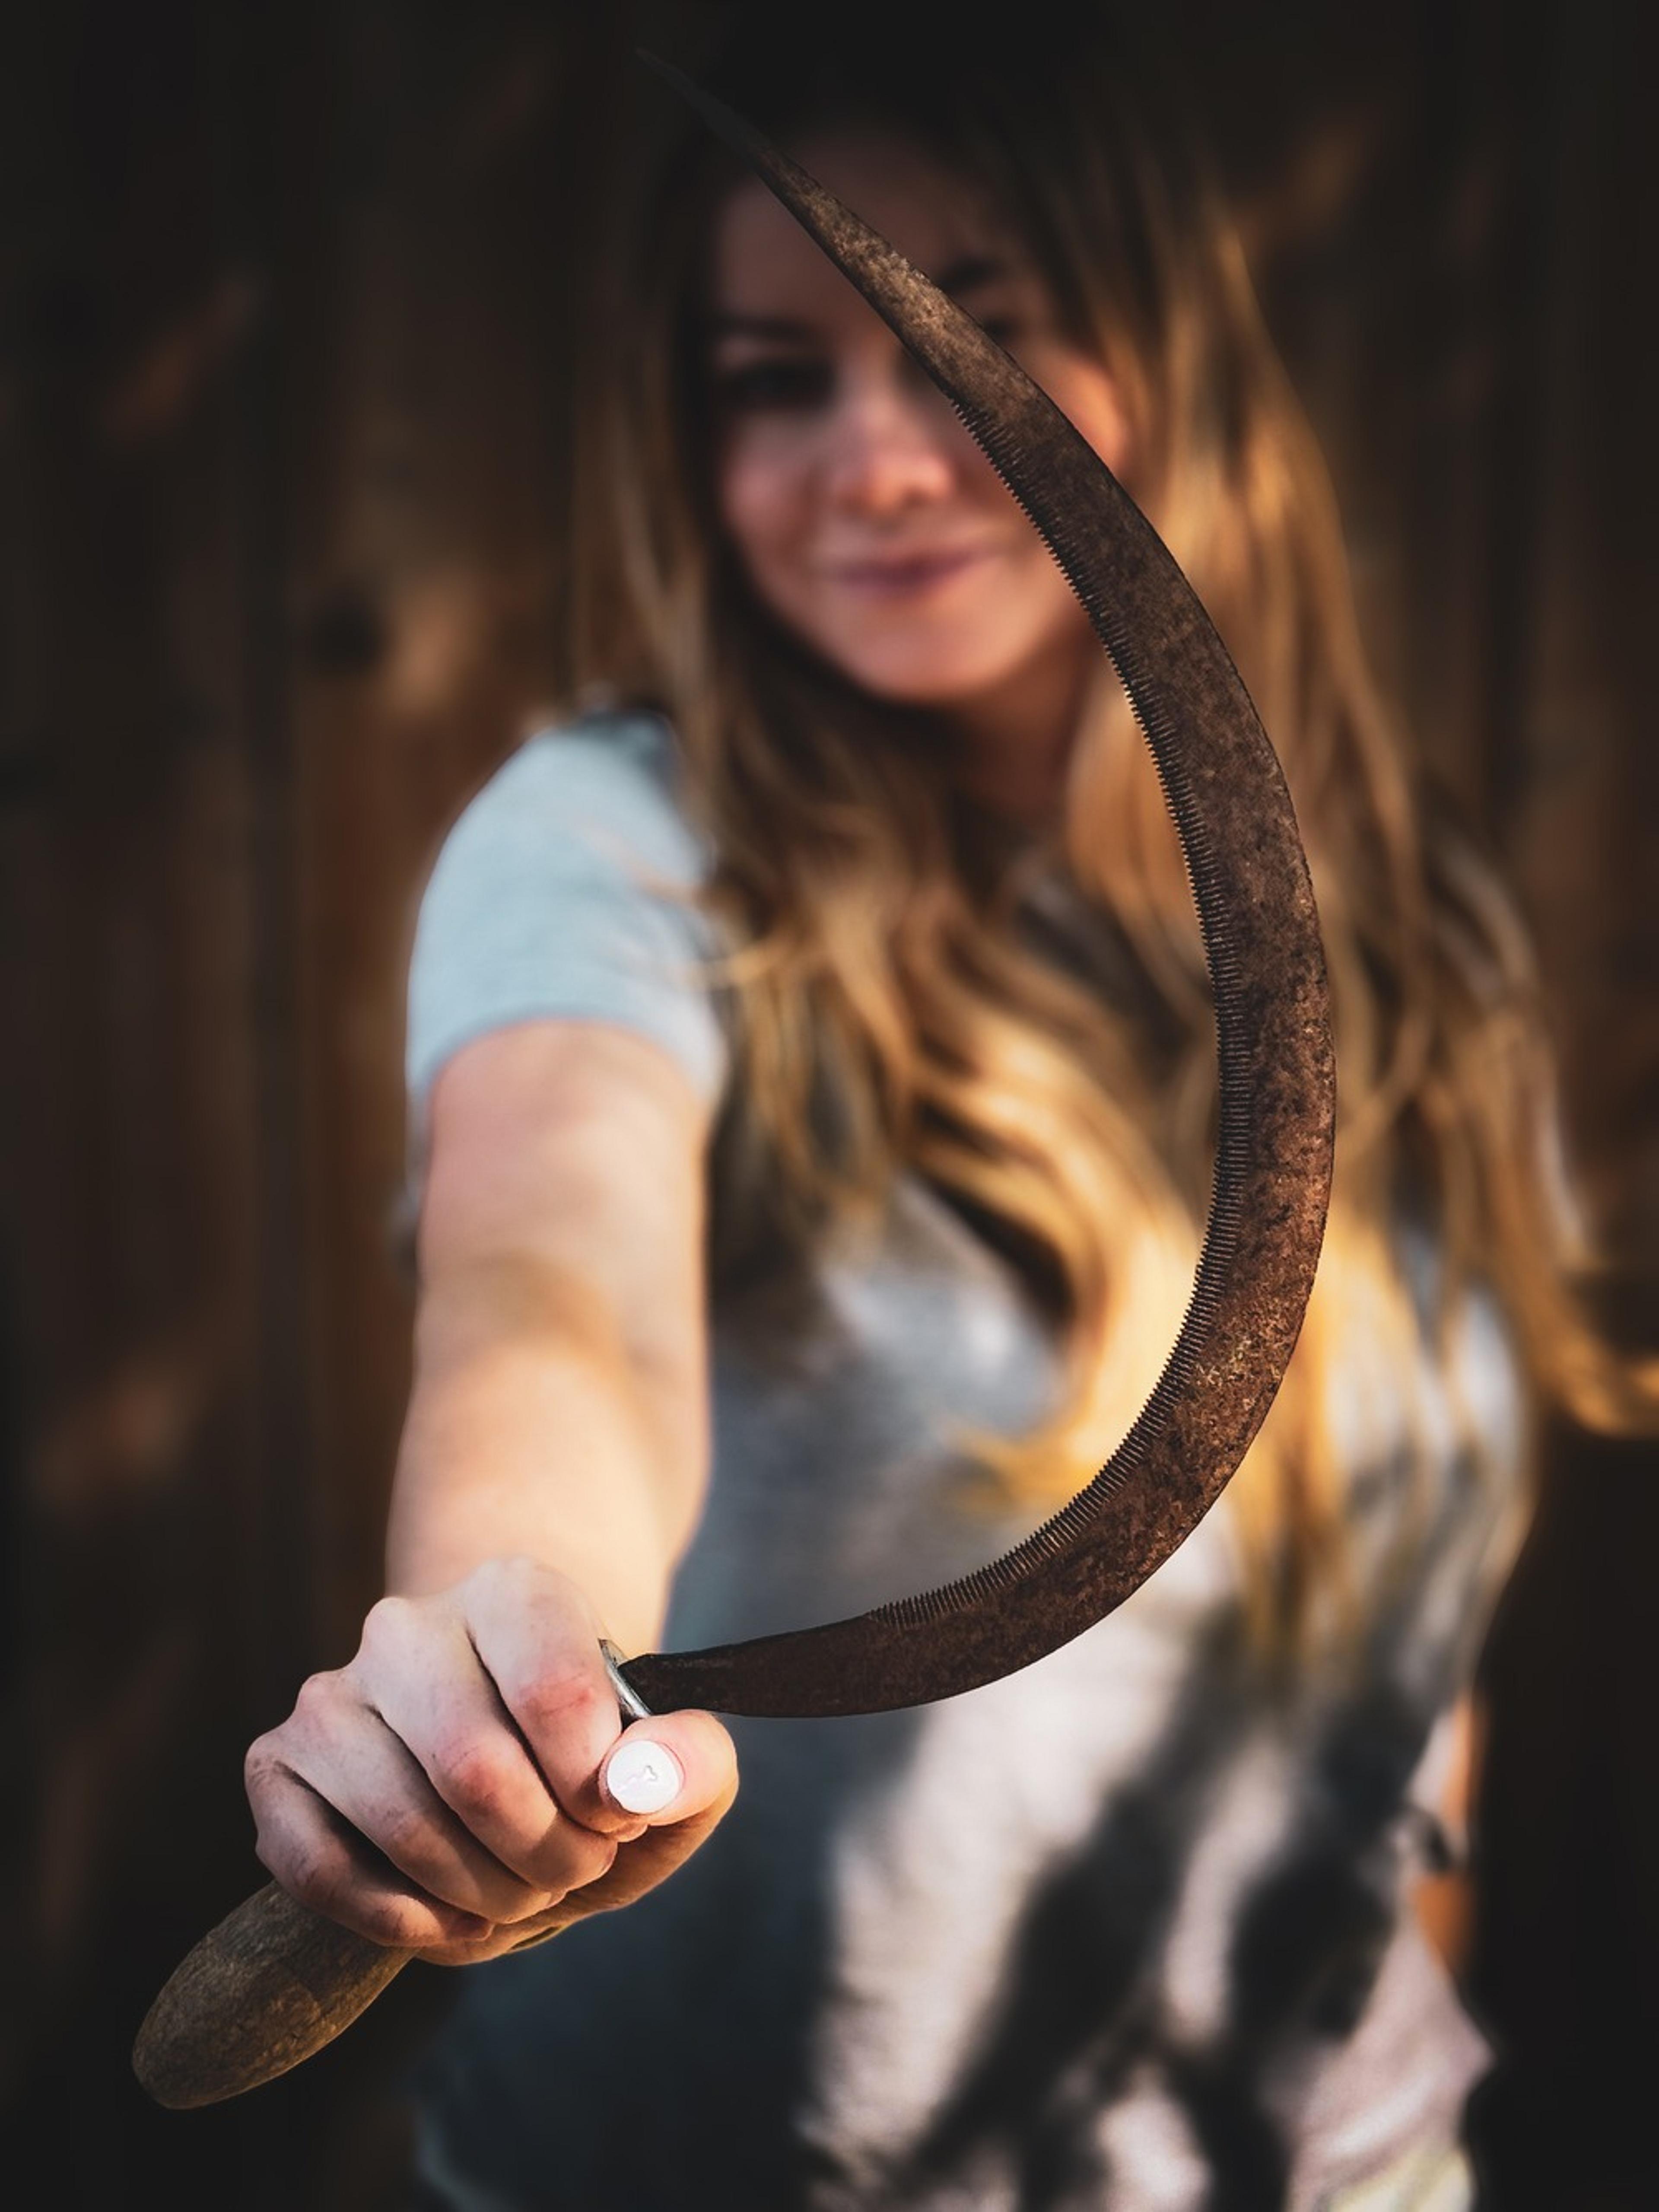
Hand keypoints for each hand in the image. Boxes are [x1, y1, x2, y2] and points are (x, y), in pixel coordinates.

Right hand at [243, 1557, 737, 1962]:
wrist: (508, 1773)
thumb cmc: (586, 1768)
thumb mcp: (670, 1766)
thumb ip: (691, 1764)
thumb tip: (639, 1785)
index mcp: (512, 1592)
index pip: (557, 1690)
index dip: (599, 1786)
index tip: (616, 1815)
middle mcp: (408, 1626)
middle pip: (475, 1768)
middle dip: (543, 1853)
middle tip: (573, 1867)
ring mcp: (331, 1693)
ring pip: (402, 1822)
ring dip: (482, 1894)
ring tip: (519, 1890)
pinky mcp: (274, 1765)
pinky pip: (317, 1866)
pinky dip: (398, 1919)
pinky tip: (450, 1916)